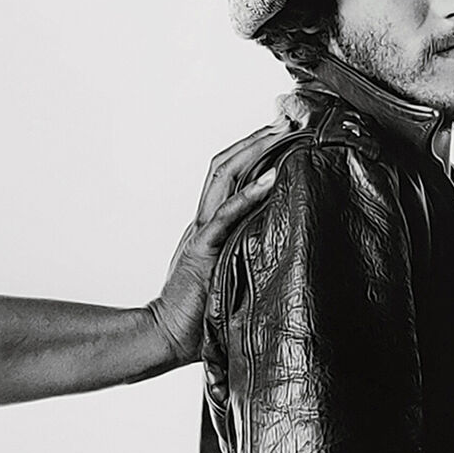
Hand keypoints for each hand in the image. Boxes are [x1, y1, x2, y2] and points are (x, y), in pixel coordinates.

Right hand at [146, 115, 296, 367]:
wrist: (165, 334)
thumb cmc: (199, 313)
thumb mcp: (229, 273)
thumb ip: (246, 254)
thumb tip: (282, 244)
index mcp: (210, 224)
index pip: (230, 173)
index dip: (254, 148)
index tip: (282, 130)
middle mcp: (205, 220)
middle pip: (227, 164)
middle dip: (258, 137)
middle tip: (288, 117)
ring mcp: (203, 231)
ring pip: (224, 177)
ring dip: (254, 150)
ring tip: (282, 132)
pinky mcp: (203, 249)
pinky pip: (227, 215)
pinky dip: (249, 194)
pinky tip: (272, 178)